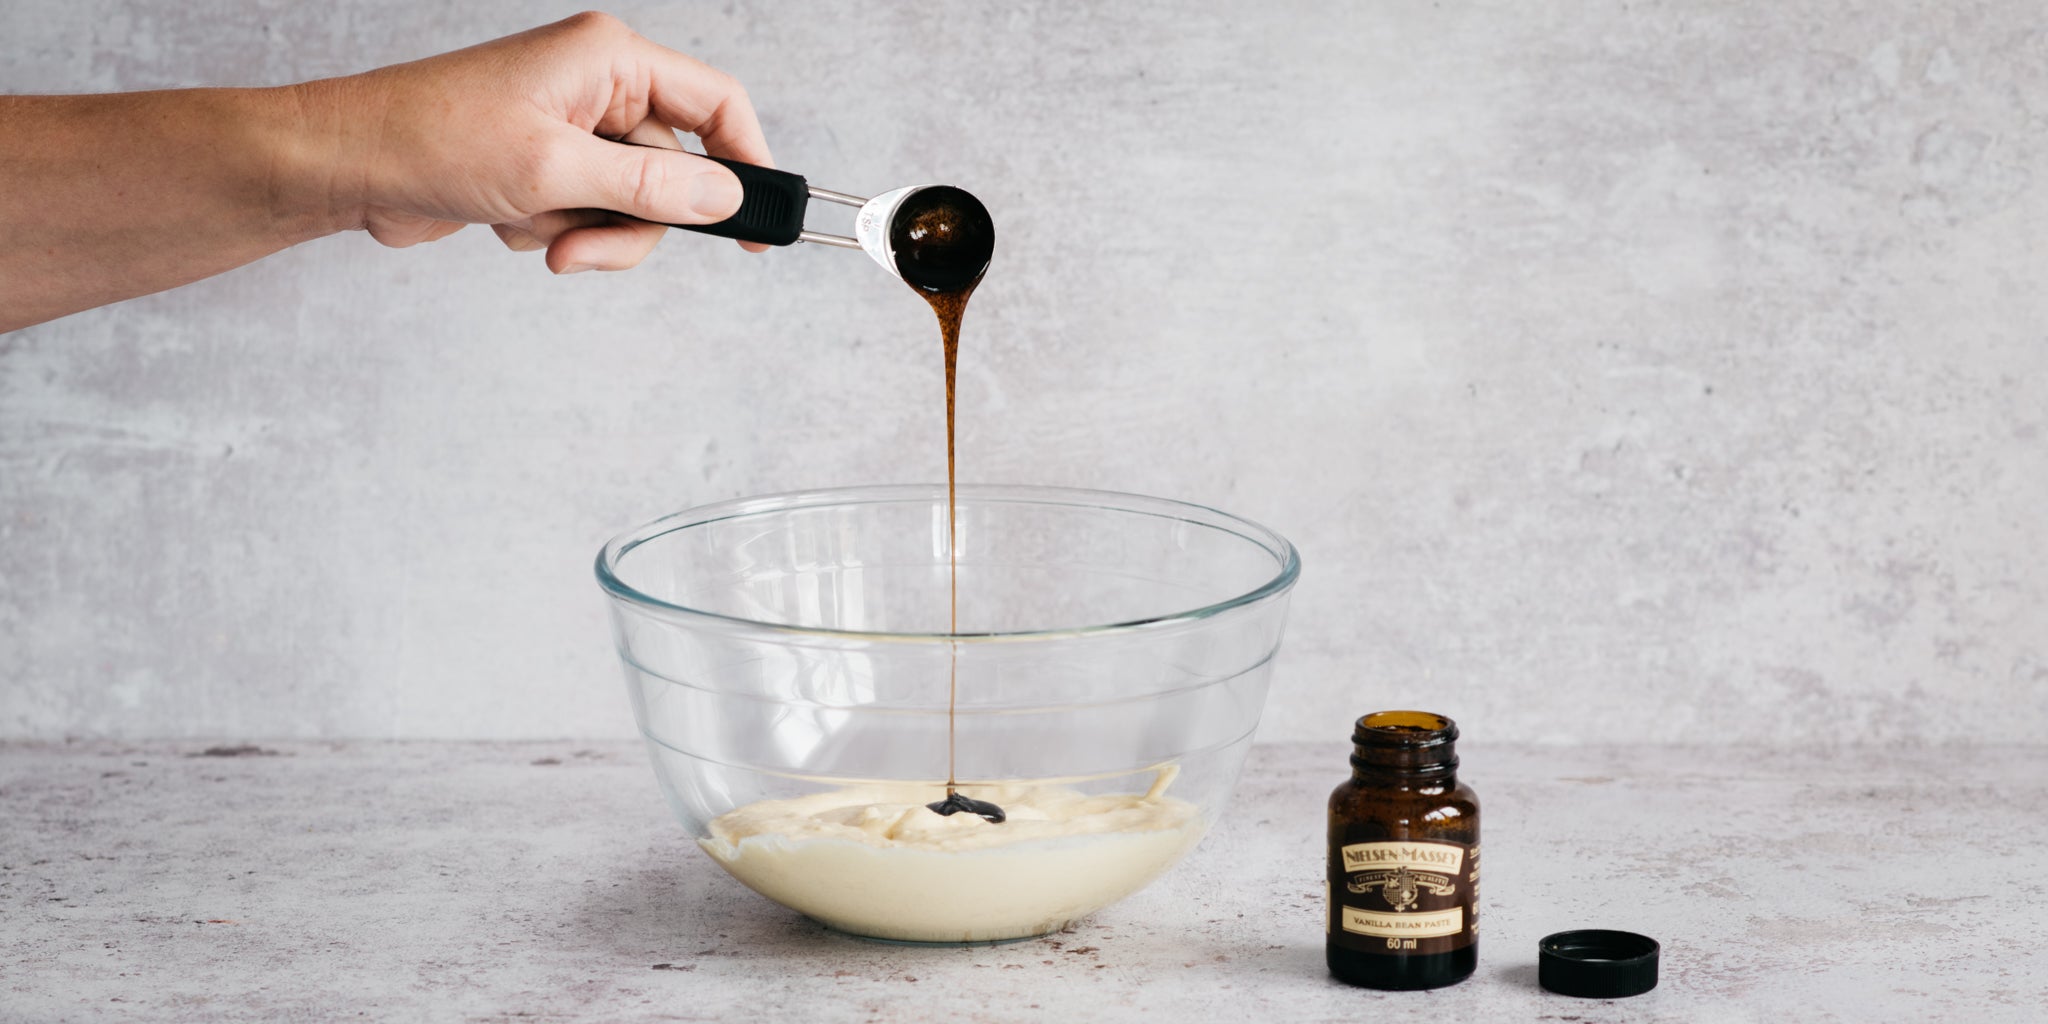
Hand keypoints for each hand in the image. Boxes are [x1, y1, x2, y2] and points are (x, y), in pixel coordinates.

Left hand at [313, 11, 772, 271]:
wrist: (348, 165)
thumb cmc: (432, 140)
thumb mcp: (556, 170)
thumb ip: (651, 186)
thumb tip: (726, 199)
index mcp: (609, 59)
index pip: (716, 105)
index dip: (747, 164)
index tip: (758, 228)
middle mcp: (597, 86)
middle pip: (673, 171)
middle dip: (631, 222)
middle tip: (582, 249)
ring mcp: (571, 127)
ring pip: (630, 203)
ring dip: (588, 233)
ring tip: (533, 231)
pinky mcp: (546, 163)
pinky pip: (589, 213)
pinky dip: (555, 230)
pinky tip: (505, 219)